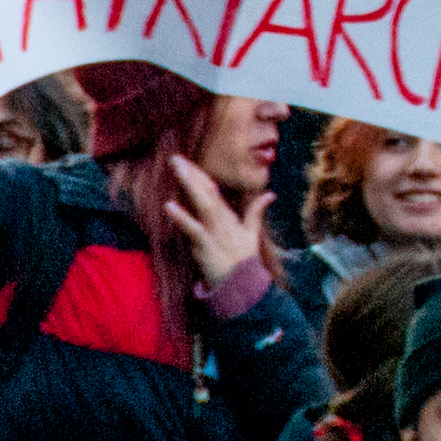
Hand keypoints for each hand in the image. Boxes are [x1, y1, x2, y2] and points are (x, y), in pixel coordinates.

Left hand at [162, 154, 270, 285]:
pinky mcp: (205, 245)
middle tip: (175, 158)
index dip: (199, 175)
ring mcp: (213, 231)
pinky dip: (181, 217)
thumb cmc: (244, 258)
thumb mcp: (252, 232)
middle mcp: (221, 220)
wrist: (242, 283)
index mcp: (228, 216)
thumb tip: (271, 194)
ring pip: (202, 203)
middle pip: (206, 192)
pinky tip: (169, 205)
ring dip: (189, 185)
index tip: (186, 162)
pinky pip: (193, 229)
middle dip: (191, 174)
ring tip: (177, 170)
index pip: (212, 190)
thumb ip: (257, 211)